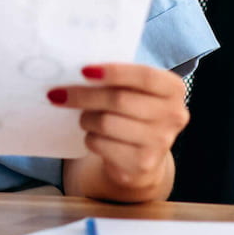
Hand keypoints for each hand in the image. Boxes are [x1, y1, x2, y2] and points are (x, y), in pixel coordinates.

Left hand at [50, 63, 189, 202]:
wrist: (142, 155)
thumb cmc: (132, 109)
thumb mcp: (133, 89)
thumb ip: (116, 77)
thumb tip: (78, 72)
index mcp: (173, 89)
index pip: (145, 76)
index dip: (114, 72)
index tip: (83, 70)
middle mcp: (174, 115)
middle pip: (119, 100)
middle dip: (83, 95)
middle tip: (59, 93)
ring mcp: (161, 142)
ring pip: (106, 123)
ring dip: (86, 118)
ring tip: (83, 117)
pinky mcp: (143, 164)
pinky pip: (102, 144)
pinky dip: (90, 138)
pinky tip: (95, 136)